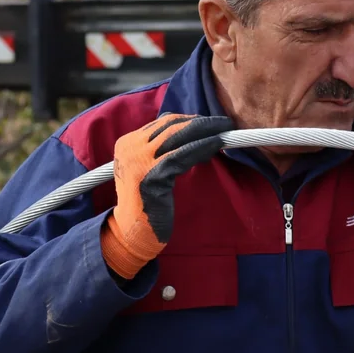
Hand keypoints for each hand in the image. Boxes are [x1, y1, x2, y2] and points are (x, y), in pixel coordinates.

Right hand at [100, 113, 233, 280]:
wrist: (133, 232)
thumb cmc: (147, 203)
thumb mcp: (151, 169)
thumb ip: (163, 151)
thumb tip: (195, 132)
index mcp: (127, 143)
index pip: (163, 122)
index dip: (190, 120)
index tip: (210, 123)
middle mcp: (129, 147)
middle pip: (171, 125)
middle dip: (201, 122)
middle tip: (224, 122)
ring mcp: (138, 160)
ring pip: (178, 135)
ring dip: (206, 130)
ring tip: (226, 129)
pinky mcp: (151, 175)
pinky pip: (183, 155)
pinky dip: (203, 146)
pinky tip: (217, 144)